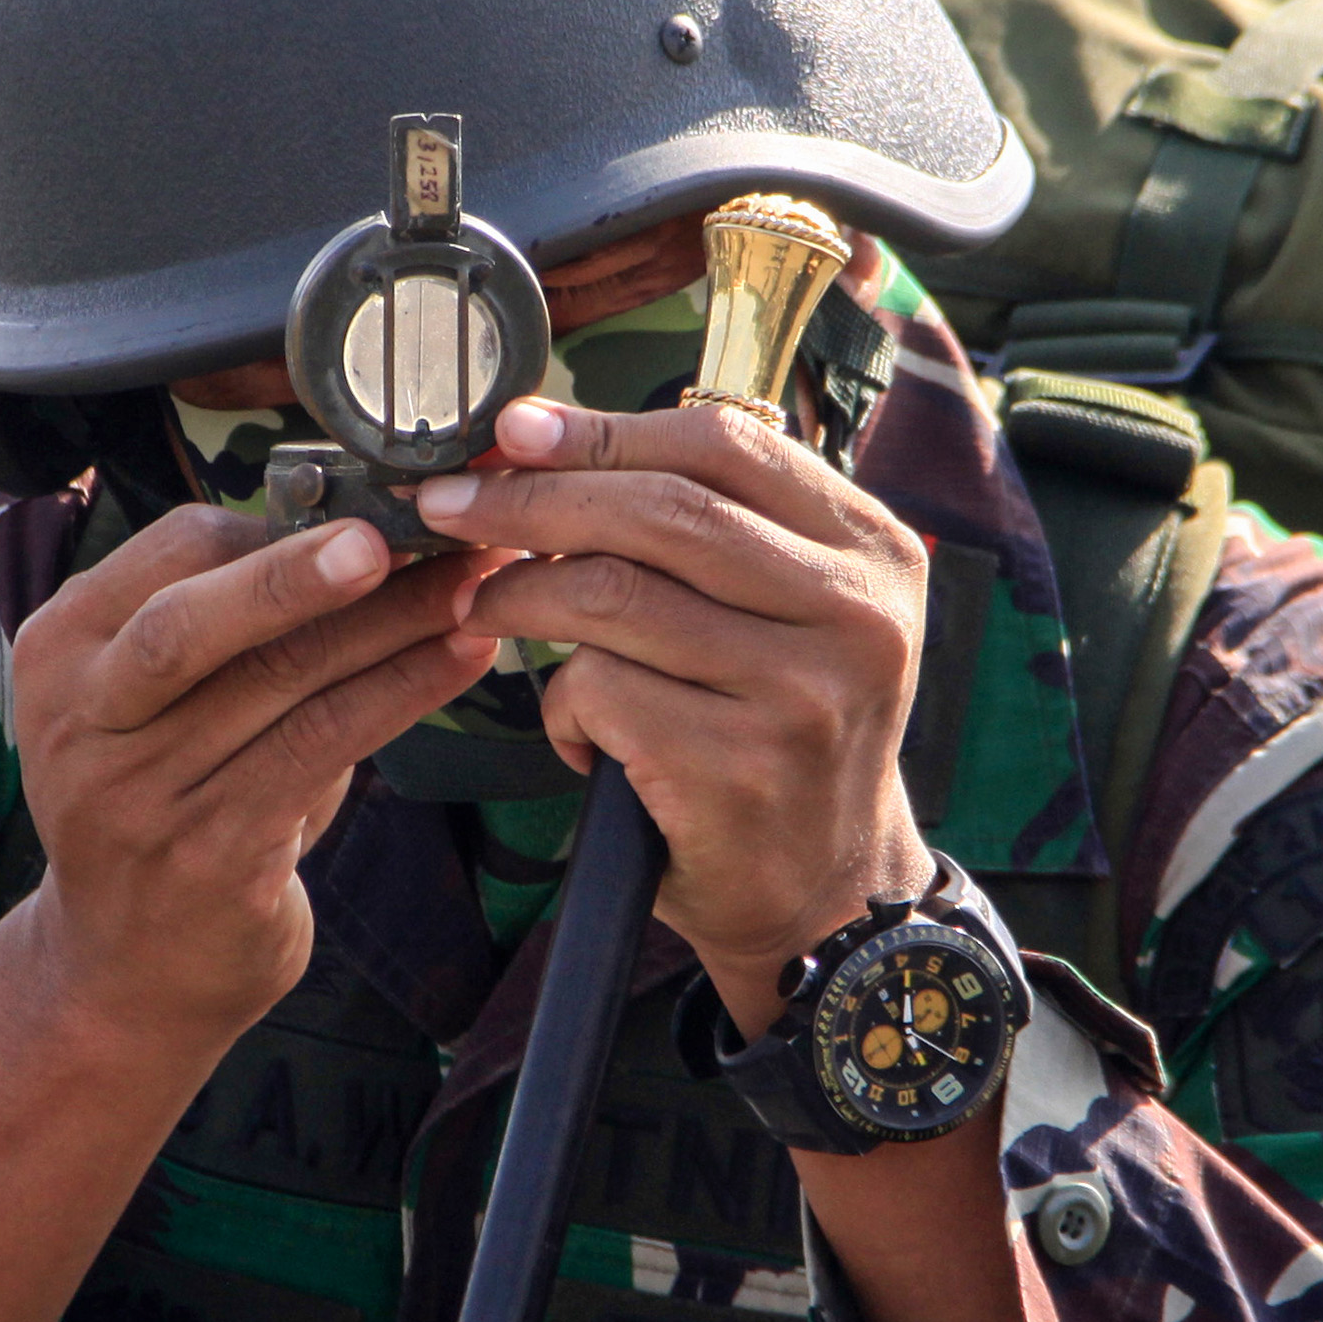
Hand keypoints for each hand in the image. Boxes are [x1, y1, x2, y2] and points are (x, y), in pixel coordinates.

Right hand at [11, 507, 495, 1056]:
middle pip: (193, 621)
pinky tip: (461, 660)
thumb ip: (224, 625)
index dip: (277, 527)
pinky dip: (400, 693)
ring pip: (280, 685)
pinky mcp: (210, 857)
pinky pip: (321, 751)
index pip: (170, 553)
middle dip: (300, 571)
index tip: (375, 505)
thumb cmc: (166, 804)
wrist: (128, 973)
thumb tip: (364, 524)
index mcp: (61, 651)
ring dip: (390, 627)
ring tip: (470, 586)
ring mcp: (141, 796)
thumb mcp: (155, 706)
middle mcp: (83, 721)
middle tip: (401, 532)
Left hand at [418, 398, 936, 1026]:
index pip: (725, 444)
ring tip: (490, 610)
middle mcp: (855, 614)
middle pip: (660, 511)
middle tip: (451, 505)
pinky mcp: (738, 767)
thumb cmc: (778, 729)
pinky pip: (599, 690)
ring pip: (613, 595)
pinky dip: (562, 707)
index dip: (604, 429)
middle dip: (534, 499)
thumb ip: (715, 523)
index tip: (515, 429)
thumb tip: (546, 439)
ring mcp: (802, 692)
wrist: (826, 893)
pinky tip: (582, 736)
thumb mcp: (794, 611)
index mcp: (872, 550)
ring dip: (522, 596)